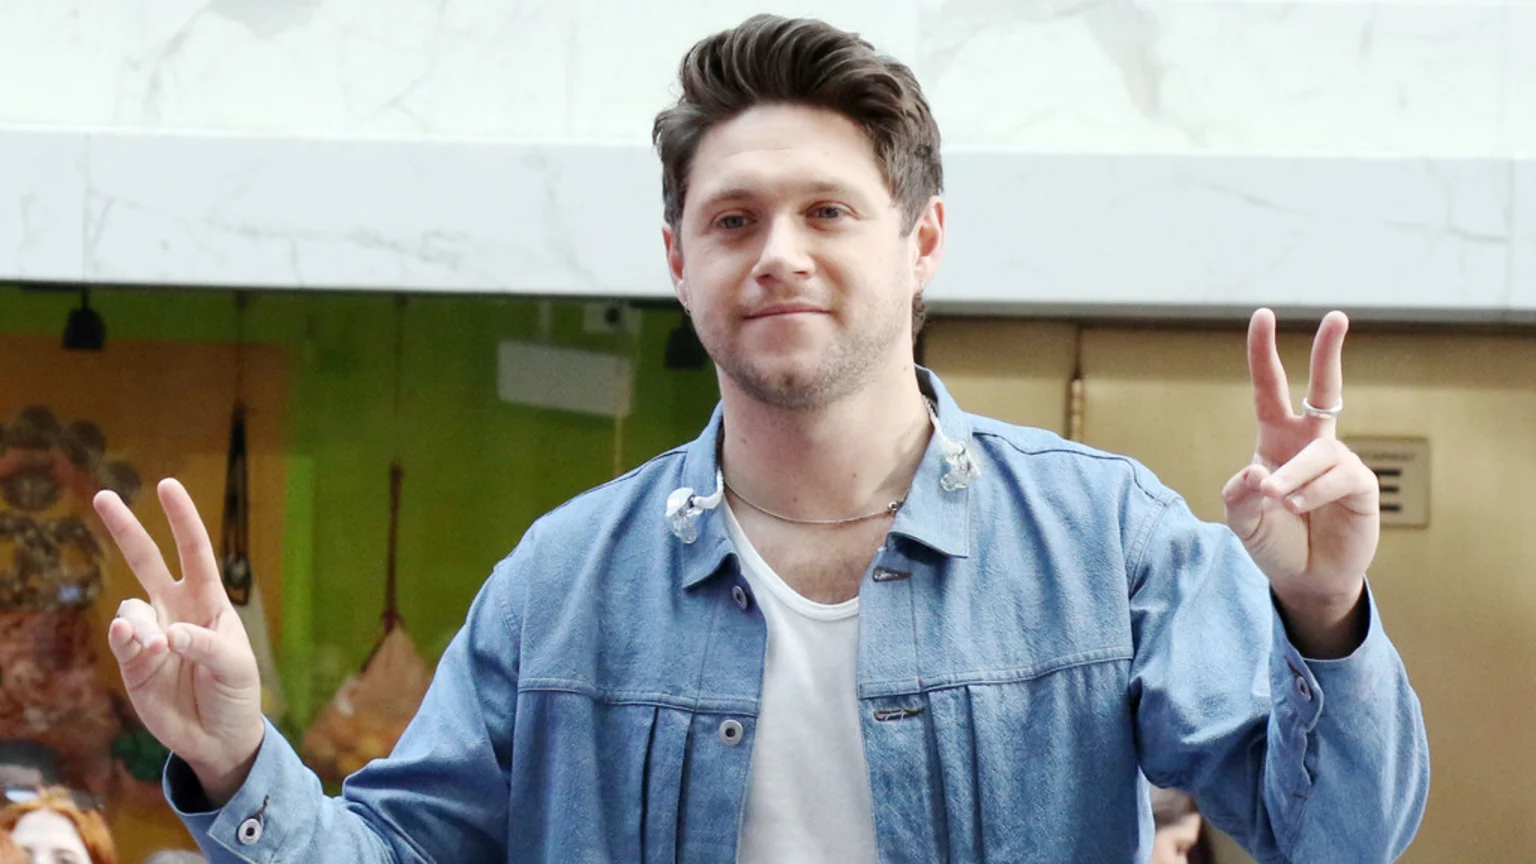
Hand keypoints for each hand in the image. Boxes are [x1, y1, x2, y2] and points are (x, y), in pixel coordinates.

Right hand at [94, 478, 265, 805]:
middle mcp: (176, 610)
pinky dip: (125, 638)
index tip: (168, 486)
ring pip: (130, 607)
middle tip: (104, 496)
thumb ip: (205, 645)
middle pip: (146, 561)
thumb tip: (166, 633)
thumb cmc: (236, 692)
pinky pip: (120, 638)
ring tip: (161, 650)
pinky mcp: (132, 661)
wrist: (218, 737)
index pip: (195, 552)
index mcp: (209, 602)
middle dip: (126, 529)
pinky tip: (137, 644)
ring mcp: (151, 634)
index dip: (183, 520)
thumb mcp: (236, 666)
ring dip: (141, 624)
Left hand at [1222, 309, 1377, 656]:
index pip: (1270, 389)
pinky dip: (1311, 492)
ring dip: (1294, 478)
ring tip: (1278, 502)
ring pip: (1317, 453)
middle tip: (1336, 317)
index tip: (1264, 316)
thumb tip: (1257, 473)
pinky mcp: (1359, 485)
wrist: (1304, 579)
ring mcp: (1337, 462)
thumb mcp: (1241, 519)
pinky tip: (1296, 507)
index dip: (1264, 354)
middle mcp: (1308, 443)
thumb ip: (1239, 495)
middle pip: (1323, 389)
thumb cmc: (1272, 541)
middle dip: (1328, 353)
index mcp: (1275, 440)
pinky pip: (1337, 477)